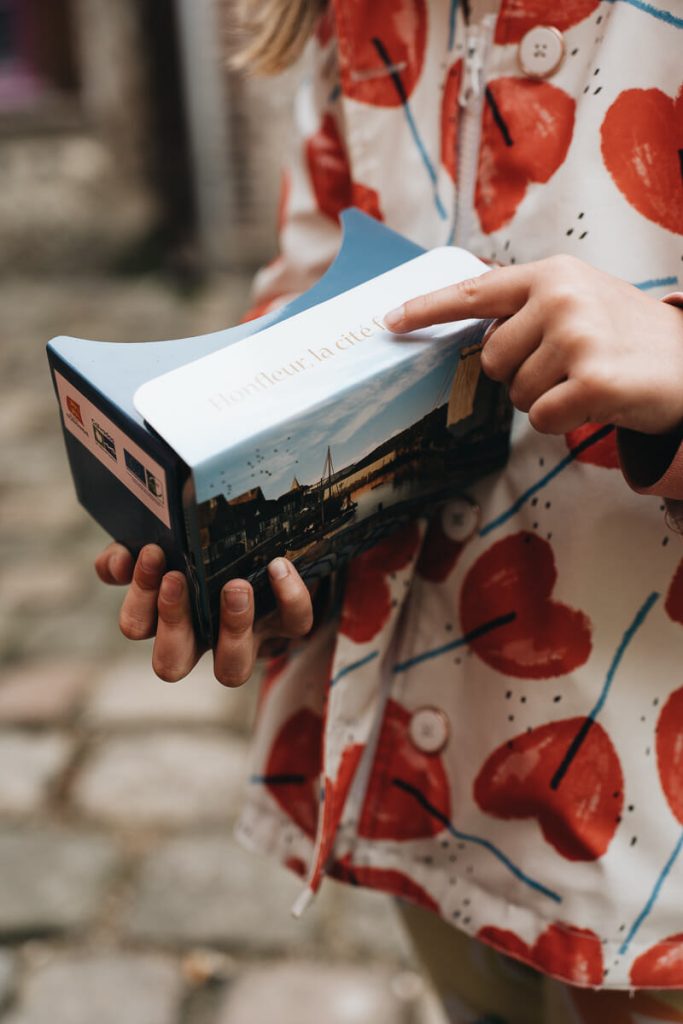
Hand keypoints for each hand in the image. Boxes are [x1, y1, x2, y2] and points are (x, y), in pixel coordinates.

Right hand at [94, 543, 312, 684]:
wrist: (269, 541)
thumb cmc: (206, 546)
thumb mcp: (166, 541)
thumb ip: (132, 553)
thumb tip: (115, 563)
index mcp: (165, 617)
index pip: (137, 626)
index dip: (138, 599)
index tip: (151, 554)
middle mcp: (201, 640)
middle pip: (171, 663)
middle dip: (171, 622)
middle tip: (177, 579)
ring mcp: (245, 639)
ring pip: (231, 669)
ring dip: (230, 628)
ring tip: (234, 586)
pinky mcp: (287, 624)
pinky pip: (295, 624)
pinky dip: (288, 597)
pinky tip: (278, 566)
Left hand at [384, 255, 682, 435]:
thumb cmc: (630, 337)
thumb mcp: (582, 300)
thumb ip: (529, 309)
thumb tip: (474, 340)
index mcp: (552, 274)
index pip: (475, 293)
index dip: (428, 310)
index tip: (389, 322)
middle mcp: (560, 297)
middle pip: (492, 362)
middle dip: (522, 376)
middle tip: (569, 367)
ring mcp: (577, 336)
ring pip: (518, 395)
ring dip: (547, 399)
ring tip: (588, 379)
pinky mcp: (592, 380)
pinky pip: (543, 419)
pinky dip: (565, 423)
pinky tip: (598, 403)